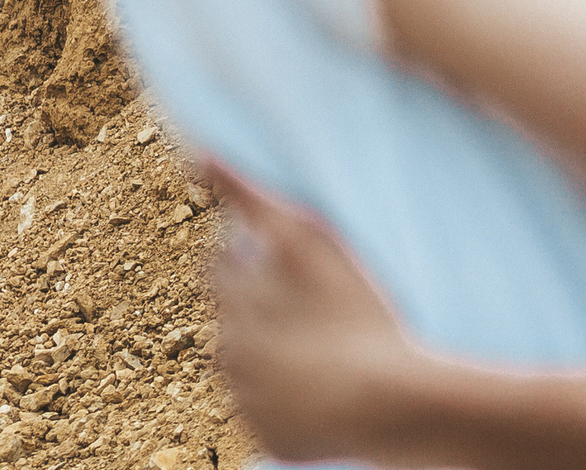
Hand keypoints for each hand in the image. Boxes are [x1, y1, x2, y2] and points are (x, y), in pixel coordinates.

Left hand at [205, 164, 428, 466]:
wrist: (388, 400)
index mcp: (235, 299)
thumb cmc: (355, 309)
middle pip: (231, 315)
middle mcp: (228, 347)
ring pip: (247, 362)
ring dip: (272, 351)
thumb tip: (197, 154)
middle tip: (313, 304)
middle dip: (260, 305)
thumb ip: (247, 194)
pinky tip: (324, 378)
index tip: (288, 264)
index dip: (253, 260)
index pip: (220, 265)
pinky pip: (266, 406)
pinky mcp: (264, 432)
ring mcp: (244, 395)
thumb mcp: (307, 235)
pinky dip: (286, 394)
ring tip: (324, 344)